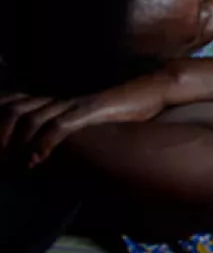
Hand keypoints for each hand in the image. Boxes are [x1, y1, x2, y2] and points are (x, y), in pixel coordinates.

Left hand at [0, 73, 170, 167]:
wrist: (153, 89)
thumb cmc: (126, 108)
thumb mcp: (91, 119)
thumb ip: (71, 129)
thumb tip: (53, 149)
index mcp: (58, 102)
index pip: (15, 103)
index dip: (1, 120)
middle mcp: (61, 100)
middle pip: (15, 110)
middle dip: (1, 136)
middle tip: (1, 162)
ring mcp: (75, 103)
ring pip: (31, 118)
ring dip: (18, 144)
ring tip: (14, 167)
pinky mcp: (91, 109)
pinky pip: (61, 124)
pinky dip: (44, 142)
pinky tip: (37, 159)